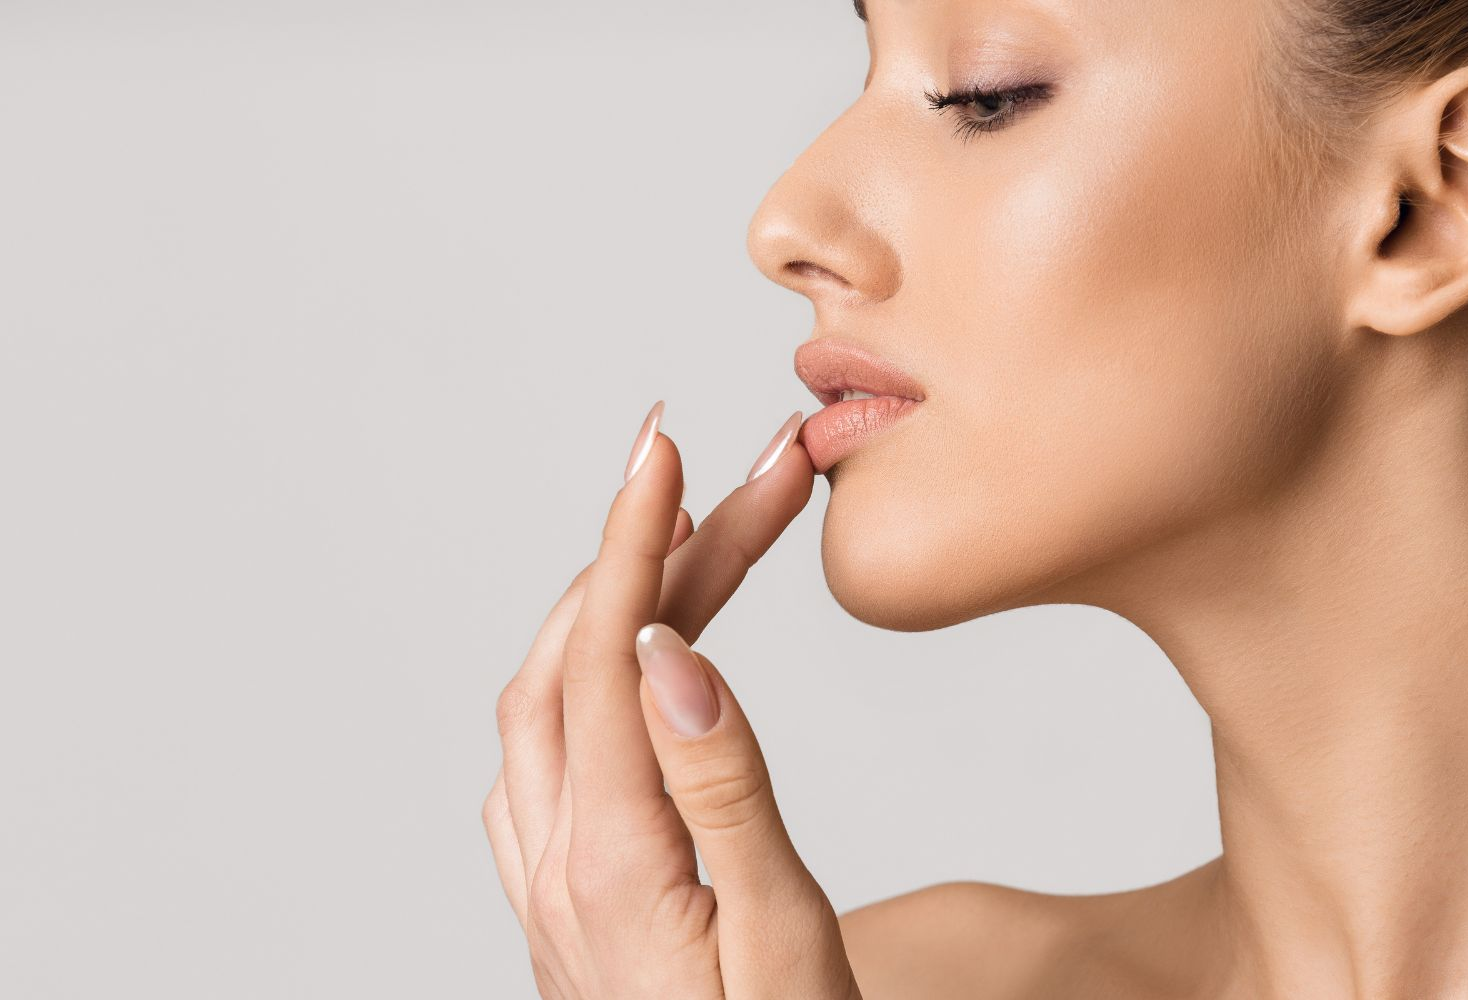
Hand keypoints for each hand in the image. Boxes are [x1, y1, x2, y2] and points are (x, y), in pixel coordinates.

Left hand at [482, 401, 859, 998]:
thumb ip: (722, 795)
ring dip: (615, 599)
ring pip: (552, 698)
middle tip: (745, 476)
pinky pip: (543, 754)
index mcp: (614, 860)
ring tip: (704, 537)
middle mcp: (555, 863)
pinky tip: (633, 658)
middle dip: (656, 546)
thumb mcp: (783, 943)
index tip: (664, 442)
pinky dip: (585, 670)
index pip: (607, 655)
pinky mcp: (562, 903)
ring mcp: (547, 885)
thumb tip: (665, 651)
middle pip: (582, 658)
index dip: (636, 537)